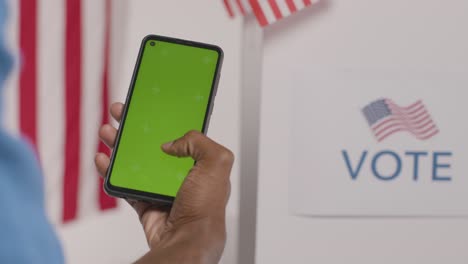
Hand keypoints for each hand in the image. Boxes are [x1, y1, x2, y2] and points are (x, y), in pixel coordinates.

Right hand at [95, 103, 233, 263]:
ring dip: (119, 145)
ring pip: (134, 161)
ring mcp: (160, 187)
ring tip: (107, 131)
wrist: (186, 238)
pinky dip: (110, 171)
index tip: (149, 106)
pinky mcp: (144, 201)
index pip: (178, 135)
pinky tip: (104, 160)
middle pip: (151, 144)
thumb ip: (199, 142)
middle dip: (134, 127)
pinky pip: (124, 184)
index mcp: (198, 162)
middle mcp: (179, 173)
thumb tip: (171, 143)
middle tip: (121, 113)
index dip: (163, 119)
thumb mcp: (216, 163)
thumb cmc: (206, 207)